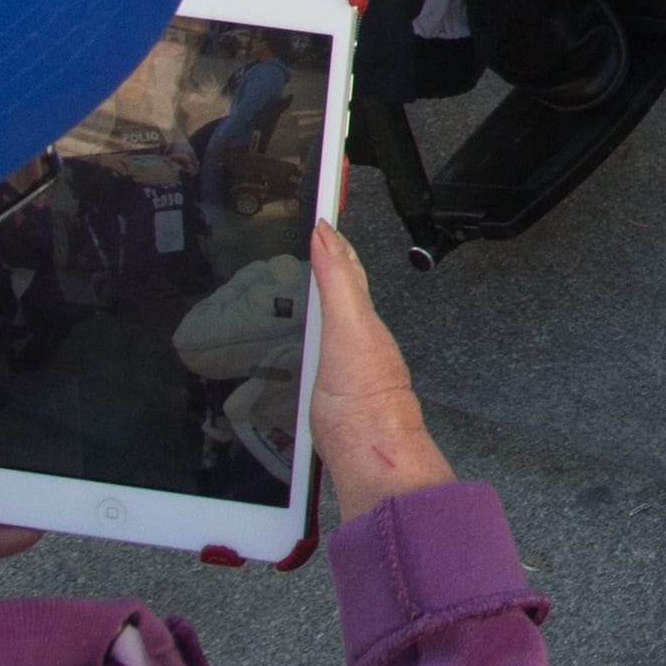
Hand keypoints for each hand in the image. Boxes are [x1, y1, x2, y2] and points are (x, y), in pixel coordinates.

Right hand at [303, 220, 453, 513]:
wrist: (368, 454)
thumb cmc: (365, 398)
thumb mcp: (347, 328)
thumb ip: (337, 281)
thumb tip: (326, 234)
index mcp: (359, 316)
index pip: (343, 264)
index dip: (329, 238)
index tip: (318, 211)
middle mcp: (354, 337)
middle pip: (336, 290)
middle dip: (319, 263)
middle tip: (306, 235)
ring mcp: (342, 364)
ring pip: (326, 319)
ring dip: (312, 297)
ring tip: (299, 275)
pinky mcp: (327, 392)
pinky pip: (314, 350)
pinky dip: (304, 334)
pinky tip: (297, 338)